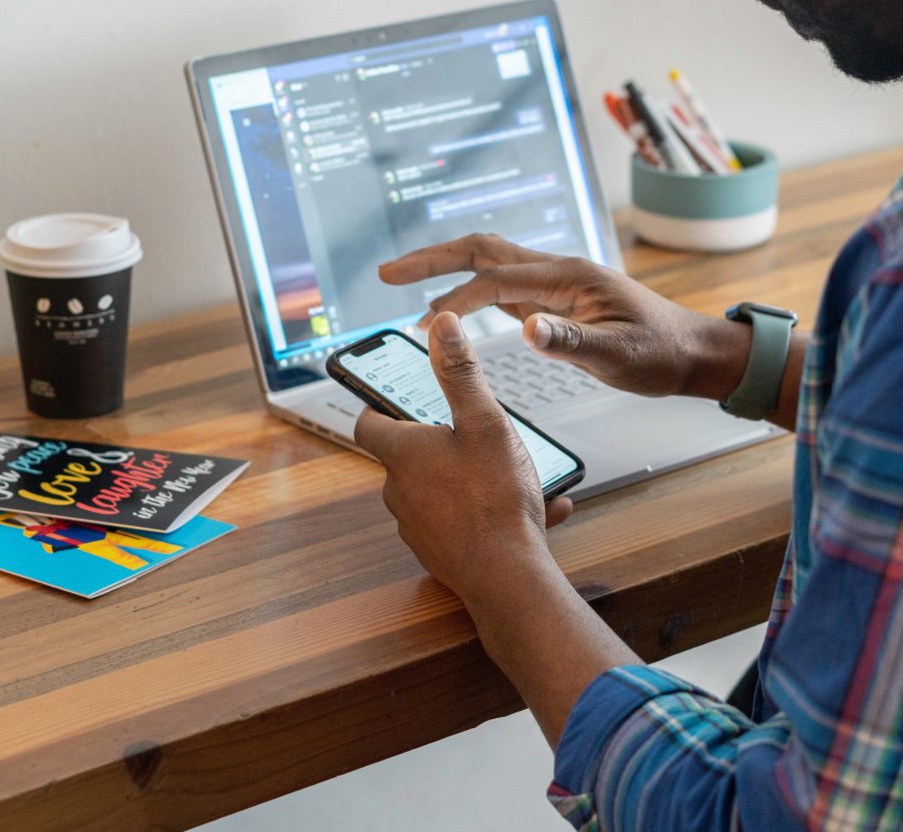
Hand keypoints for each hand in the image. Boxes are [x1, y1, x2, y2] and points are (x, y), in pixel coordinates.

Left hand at [354, 312, 571, 601]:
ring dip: (471, 479)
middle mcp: (399, 491)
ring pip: (439, 490)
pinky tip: (534, 510)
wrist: (507, 577)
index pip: (368, 423)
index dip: (379, 406)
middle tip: (476, 433)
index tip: (395, 396)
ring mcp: (416, 526)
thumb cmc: (494, 498)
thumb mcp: (484, 422)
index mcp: (403, 453)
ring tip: (518, 476)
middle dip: (440, 443)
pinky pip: (461, 522)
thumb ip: (461, 373)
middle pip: (408, 456)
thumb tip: (442, 325)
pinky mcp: (439, 553)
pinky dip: (488, 512)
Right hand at [378, 233, 753, 400]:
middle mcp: (556, 272)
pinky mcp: (555, 302)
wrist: (691, 352)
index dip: (451, 292)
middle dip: (432, 258)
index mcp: (568, 277)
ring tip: (404, 284)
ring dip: (446, 270)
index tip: (415, 311)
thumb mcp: (619, 356)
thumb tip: (527, 331)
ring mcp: (554, 285)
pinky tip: (451, 306)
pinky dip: (469, 290)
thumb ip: (573, 343)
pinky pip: (502, 286)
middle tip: (386, 273)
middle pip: (482, 250)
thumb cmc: (661, 353)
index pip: (495, 278)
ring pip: (490, 263)